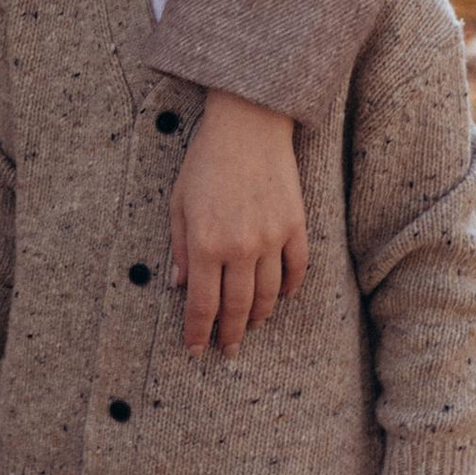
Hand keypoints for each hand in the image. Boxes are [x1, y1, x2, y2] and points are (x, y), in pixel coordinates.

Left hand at [170, 90, 306, 353]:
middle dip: (230, 334)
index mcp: (206, 244)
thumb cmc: (205, 160)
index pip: (202, 304)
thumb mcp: (178, 202)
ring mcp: (272, 239)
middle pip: (238, 307)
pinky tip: (281, 297)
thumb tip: (180, 286)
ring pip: (269, 295)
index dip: (198, 332)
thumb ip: (180, 247)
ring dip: (260, 317)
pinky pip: (296, 269)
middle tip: (227, 349)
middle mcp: (240, 248)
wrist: (249, 125)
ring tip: (251, 328)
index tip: (196, 349)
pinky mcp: (296, 226)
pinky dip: (290, 289)